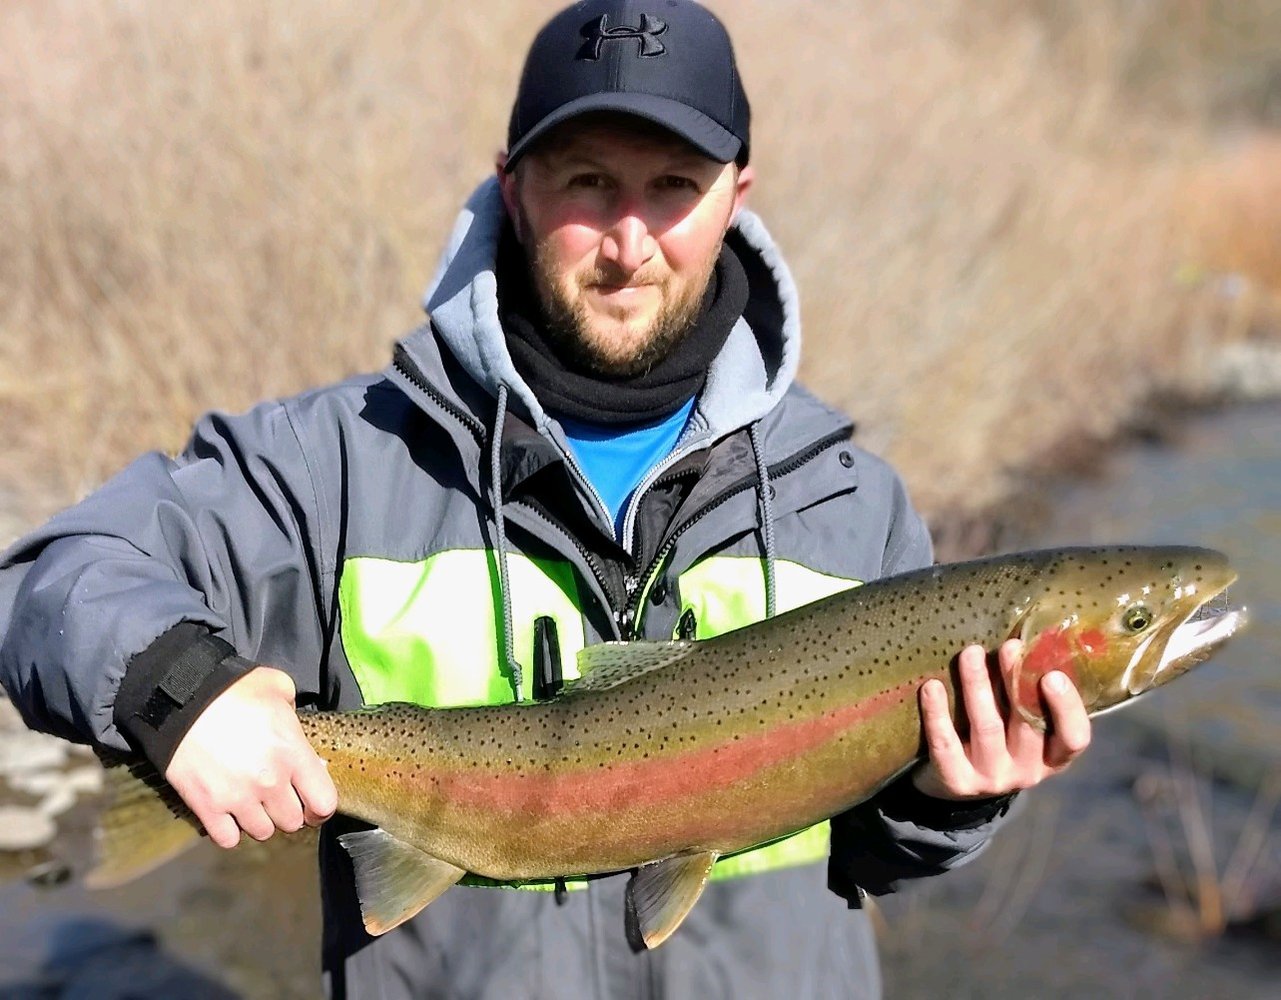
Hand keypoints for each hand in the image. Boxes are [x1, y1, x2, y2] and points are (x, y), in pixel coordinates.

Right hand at [164, 666, 337, 847]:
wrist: (180, 699)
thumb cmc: (232, 688)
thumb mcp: (278, 687)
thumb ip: (295, 712)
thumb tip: (297, 735)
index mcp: (292, 753)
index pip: (324, 803)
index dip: (321, 808)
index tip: (314, 805)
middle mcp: (270, 782)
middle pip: (292, 822)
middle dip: (289, 811)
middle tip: (278, 798)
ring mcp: (237, 798)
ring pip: (262, 832)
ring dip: (260, 821)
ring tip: (253, 803)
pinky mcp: (207, 807)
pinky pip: (227, 838)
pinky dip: (230, 830)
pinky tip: (229, 813)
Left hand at [910, 639, 1090, 799]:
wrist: (953, 781)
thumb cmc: (996, 736)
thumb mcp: (1020, 721)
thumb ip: (1028, 692)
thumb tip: (1026, 639)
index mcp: (1053, 755)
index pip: (1074, 737)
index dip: (1067, 708)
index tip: (1053, 675)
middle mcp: (1028, 771)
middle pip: (1026, 724)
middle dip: (1017, 681)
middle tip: (1009, 647)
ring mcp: (992, 779)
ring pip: (987, 728)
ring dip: (978, 686)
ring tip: (969, 653)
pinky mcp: (958, 782)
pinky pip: (946, 746)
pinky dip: (937, 714)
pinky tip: (931, 686)